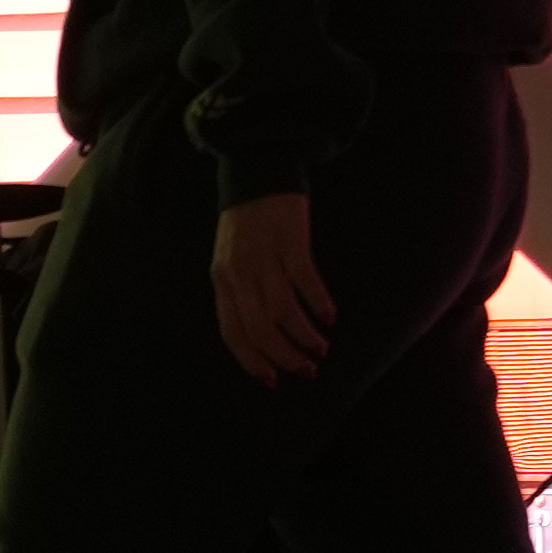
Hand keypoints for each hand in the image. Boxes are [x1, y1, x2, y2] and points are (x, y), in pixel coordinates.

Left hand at [210, 192, 333, 384]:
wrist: (257, 172)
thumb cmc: (247, 222)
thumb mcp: (231, 259)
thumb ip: (240, 293)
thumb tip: (261, 335)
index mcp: (222, 280)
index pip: (232, 333)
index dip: (251, 361)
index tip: (271, 380)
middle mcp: (239, 273)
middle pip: (259, 329)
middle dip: (283, 357)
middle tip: (306, 370)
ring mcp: (264, 257)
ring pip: (282, 311)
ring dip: (303, 336)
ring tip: (320, 349)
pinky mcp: (290, 241)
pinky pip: (305, 281)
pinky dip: (318, 304)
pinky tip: (329, 317)